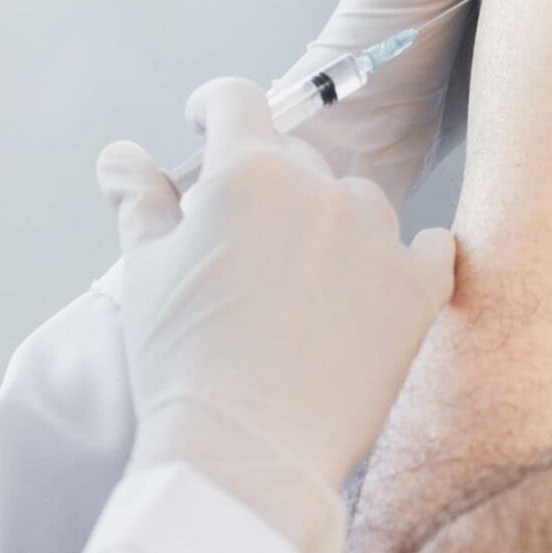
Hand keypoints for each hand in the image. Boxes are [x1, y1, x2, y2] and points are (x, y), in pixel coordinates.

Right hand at [98, 80, 457, 552]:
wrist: (245, 452)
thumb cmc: (183, 361)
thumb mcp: (145, 273)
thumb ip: (140, 201)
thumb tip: (120, 154)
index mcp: (246, 174)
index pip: (238, 100)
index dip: (217, 105)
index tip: (207, 121)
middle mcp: (318, 190)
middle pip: (295, 157)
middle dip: (266, 186)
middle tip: (244, 246)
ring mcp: (375, 239)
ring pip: (359, 200)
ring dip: (334, 222)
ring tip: (304, 283)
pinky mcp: (417, 292)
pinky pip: (431, 248)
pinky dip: (411, 255)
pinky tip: (387, 278)